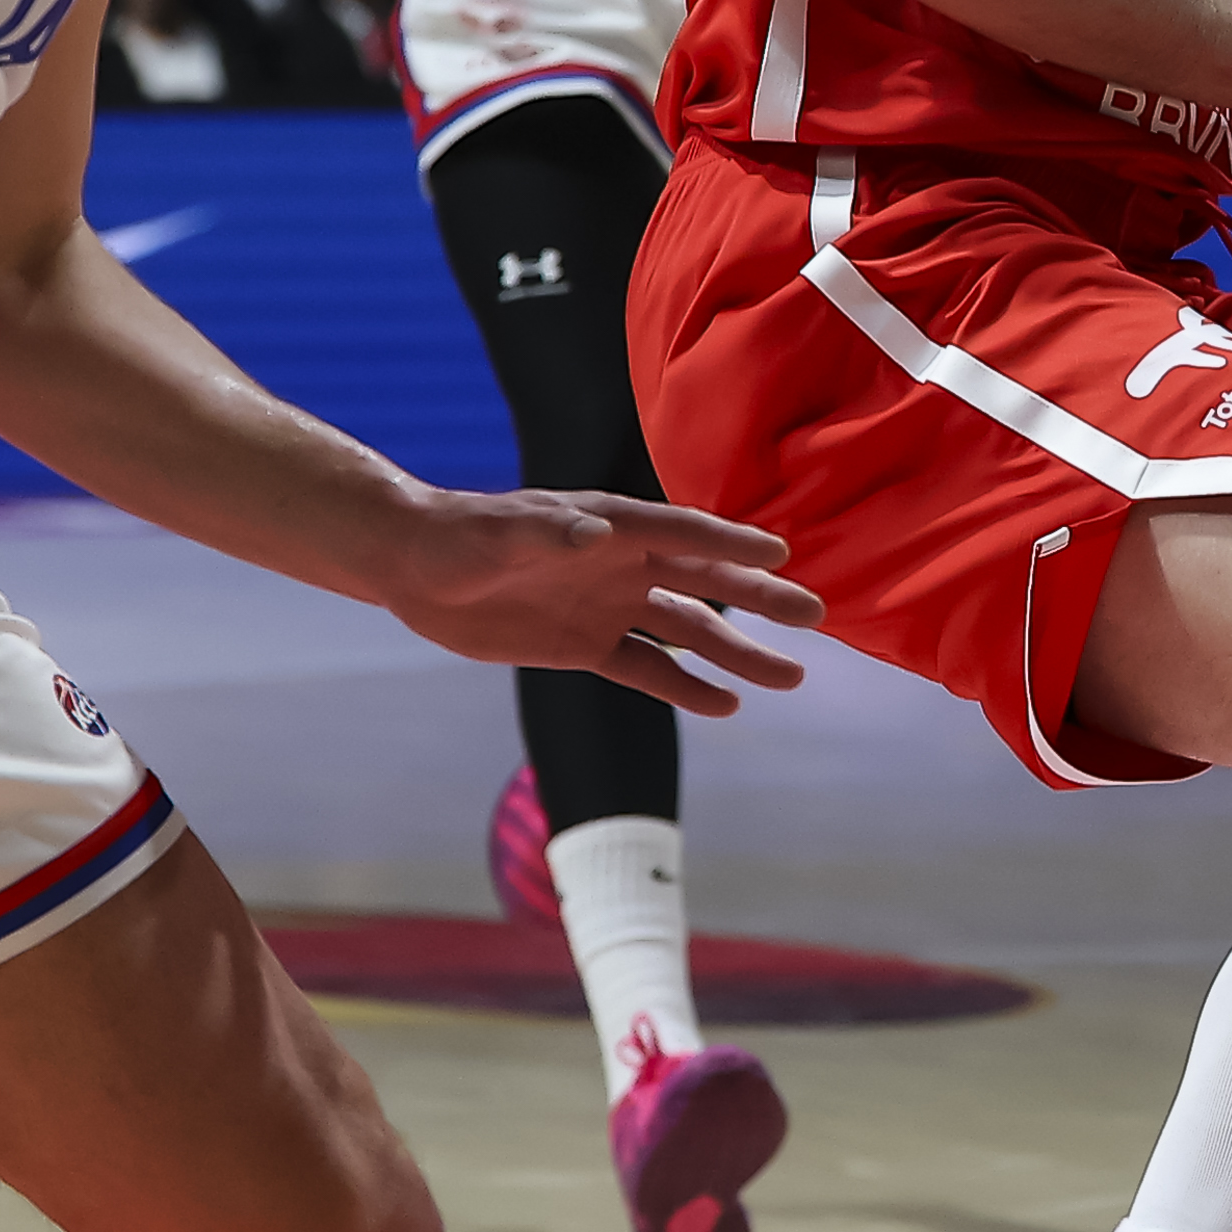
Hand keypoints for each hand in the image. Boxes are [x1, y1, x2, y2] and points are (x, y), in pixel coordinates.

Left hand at [374, 489, 824, 712]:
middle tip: (816, 617)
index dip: (733, 545)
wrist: (415, 568)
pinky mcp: (585, 645)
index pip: (685, 534)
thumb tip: (597, 533)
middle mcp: (621, 564)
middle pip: (705, 584)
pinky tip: (725, 705)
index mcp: (611, 526)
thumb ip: (550, 533)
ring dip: (737, 653)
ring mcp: (608, 606)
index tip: (783, 556)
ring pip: (688, 632)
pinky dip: (684, 688)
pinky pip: (646, 670)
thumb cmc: (458, 536)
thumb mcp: (501, 534)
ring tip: (790, 677)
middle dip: (759, 600)